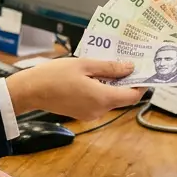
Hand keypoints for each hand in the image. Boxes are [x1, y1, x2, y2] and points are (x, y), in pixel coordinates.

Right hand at [6, 58, 142, 120]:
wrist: (30, 91)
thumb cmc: (54, 75)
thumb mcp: (85, 65)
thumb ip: (110, 67)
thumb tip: (130, 68)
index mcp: (102, 98)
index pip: (133, 96)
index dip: (142, 84)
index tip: (145, 71)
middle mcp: (99, 110)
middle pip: (122, 97)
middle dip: (126, 81)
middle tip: (126, 62)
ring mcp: (90, 114)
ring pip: (110, 99)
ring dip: (112, 84)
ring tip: (107, 65)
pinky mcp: (82, 113)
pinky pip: (99, 101)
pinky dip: (101, 89)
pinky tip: (94, 75)